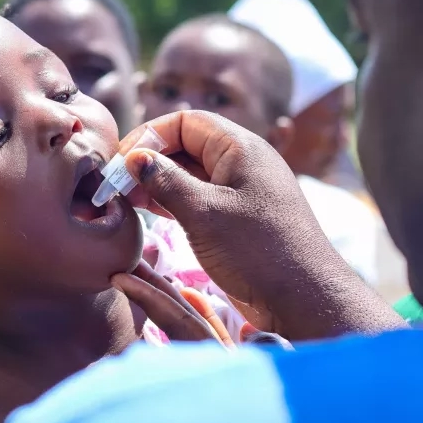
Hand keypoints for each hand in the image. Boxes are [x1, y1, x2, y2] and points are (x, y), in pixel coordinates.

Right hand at [119, 111, 404, 339]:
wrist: (304, 300)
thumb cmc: (258, 251)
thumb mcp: (204, 213)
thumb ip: (166, 181)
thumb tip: (133, 159)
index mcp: (240, 148)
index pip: (186, 122)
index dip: (150, 136)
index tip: (122, 162)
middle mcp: (242, 163)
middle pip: (186, 145)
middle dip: (150, 160)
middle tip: (117, 184)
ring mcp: (241, 190)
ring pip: (190, 173)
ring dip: (158, 183)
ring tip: (126, 200)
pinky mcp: (237, 217)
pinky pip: (199, 197)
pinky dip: (172, 201)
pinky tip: (149, 213)